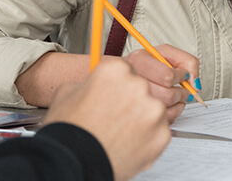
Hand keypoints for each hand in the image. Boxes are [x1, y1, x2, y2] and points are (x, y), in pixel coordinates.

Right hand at [44, 58, 169, 180]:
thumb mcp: (68, 92)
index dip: (117, 85)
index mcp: (116, 70)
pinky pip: (159, 131)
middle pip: (141, 89)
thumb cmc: (71, 130)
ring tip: (119, 132)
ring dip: (141, 119)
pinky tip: (128, 142)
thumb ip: (91, 83)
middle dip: (130, 101)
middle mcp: (139, 87)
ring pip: (152, 110)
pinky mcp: (163, 135)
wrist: (75, 161)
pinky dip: (147, 137)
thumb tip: (96, 84)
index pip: (125, 70)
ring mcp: (154, 111)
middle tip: (114, 116)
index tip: (114, 93)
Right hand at [124, 44, 199, 122]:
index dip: (181, 77)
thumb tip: (195, 85)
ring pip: (165, 109)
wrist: (127, 74)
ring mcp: (133, 99)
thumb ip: (188, 62)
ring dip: (178, 103)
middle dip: (182, 93)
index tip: (183, 75)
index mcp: (138, 61)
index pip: (167, 76)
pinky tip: (171, 104)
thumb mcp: (167, 53)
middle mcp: (133, 81)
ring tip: (177, 96)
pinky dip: (174, 112)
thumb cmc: (148, 64)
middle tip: (184, 90)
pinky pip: (163, 119)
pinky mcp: (138, 114)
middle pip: (167, 95)